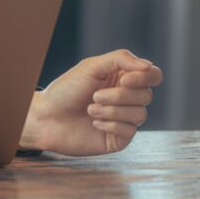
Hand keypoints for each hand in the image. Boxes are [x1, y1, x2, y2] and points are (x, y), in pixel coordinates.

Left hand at [19, 49, 162, 155]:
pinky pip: (130, 131)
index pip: (153, 75)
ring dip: (112, 110)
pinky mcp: (118, 138)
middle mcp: (127, 98)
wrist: (46, 117)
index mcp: (123, 78)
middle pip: (146, 95)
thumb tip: (148, 66)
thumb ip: (121, 59)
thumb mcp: (92, 66)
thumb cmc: (66, 90)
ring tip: (90, 109)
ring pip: (140, 114)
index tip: (124, 80)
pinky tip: (94, 122)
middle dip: (119, 96)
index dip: (144, 78)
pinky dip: (111, 124)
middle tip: (94, 96)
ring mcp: (124, 119)